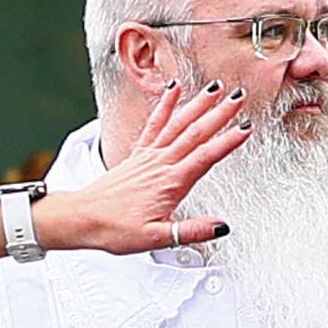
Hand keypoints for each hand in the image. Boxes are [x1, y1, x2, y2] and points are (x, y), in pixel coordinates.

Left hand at [41, 82, 251, 254]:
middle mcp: (160, 164)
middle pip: (195, 133)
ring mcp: (148, 156)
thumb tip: (221, 226)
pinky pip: (154, 124)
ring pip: (178, 123)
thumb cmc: (115, 229)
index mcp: (170, 183)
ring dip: (198, 104)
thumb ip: (191, 230)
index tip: (246, 128)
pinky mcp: (138, 154)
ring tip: (215, 88)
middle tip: (239, 96)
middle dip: (219, 113)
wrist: (82, 218)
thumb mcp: (156, 238)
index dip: (227, 142)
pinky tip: (173, 90)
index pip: (205, 157)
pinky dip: (165, 105)